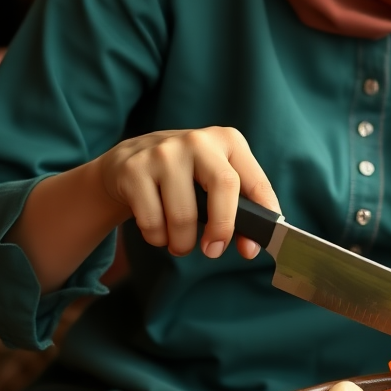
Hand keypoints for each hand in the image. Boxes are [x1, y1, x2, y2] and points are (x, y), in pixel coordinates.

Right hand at [97, 126, 279, 260]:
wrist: (129, 159)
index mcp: (227, 140)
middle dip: (222, 228)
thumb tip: (251, 247)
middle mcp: (198, 141)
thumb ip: (237, 207)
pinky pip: (152, 221)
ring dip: (183, 242)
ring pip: (184, 214)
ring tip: (180, 242)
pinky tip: (157, 228)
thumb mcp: (213, 178)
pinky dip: (157, 238)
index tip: (252, 248)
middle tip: (213, 250)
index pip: (255, 181)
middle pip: (224, 185)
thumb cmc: (183, 176)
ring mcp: (164, 153)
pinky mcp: (134, 169)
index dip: (262, 216)